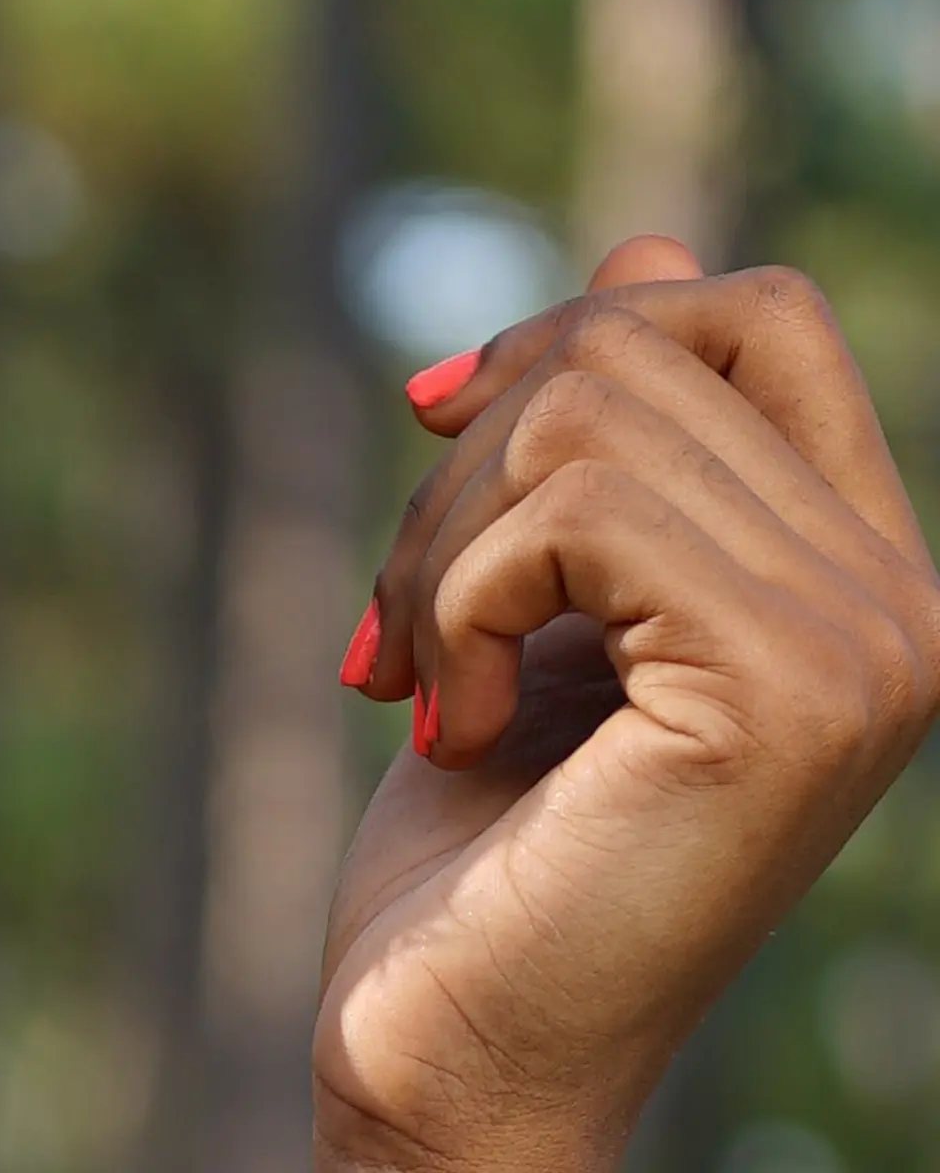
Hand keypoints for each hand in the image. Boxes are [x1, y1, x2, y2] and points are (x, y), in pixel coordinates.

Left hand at [312, 237, 939, 1171]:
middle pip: (650, 341)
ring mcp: (865, 645)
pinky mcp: (789, 693)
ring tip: (417, 681)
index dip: (582, 324)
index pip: (760, 311)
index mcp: (851, 568)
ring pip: (593, 418)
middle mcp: (900, 598)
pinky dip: (455, 600)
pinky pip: (575, 510)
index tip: (440, 418)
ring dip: (438, 546)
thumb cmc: (478, 845)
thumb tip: (653, 243)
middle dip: (466, 454)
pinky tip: (441, 721)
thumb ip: (606, 451)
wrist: (451, 1049)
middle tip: (403, 611)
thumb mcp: (531, 600)